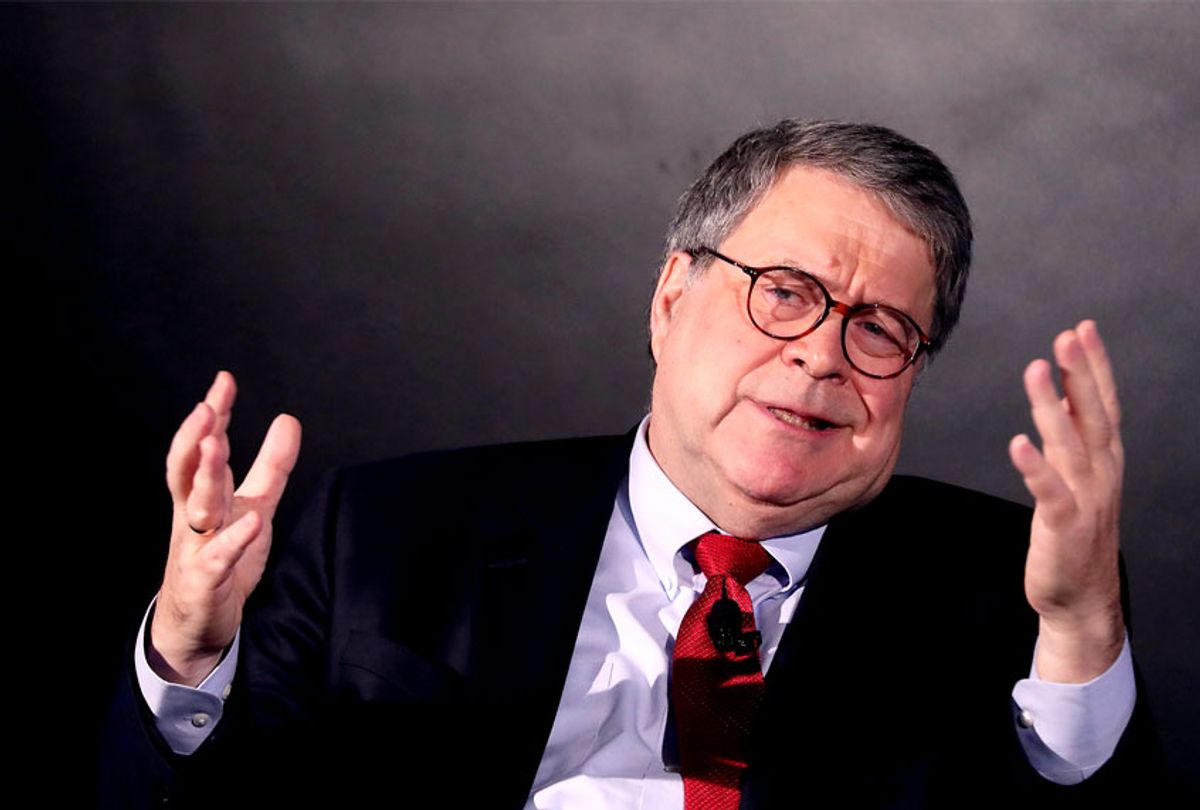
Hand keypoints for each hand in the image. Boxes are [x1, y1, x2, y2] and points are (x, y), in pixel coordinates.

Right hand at [148, 371, 300, 685]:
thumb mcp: (253, 505)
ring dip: (205, 477)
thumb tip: (288, 419)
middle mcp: (193, 516)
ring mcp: (195, 547)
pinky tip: (251, 523)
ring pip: (196, 508)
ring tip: (216, 445)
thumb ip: (270, 466)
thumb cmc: (222, 558)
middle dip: (195, 439)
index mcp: (201, 495)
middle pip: (187, 472)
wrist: (196, 624)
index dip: (213, 415)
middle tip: (207, 409)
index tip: (224, 381)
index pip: (202, 448)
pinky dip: (233, 541)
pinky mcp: (205, 581)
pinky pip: (217, 559)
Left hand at [1009, 320, 1124, 683]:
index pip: (1104, 404)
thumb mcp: (1079, 476)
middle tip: (1067, 338)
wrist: (1082, 595)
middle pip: (1094, 416)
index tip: (1083, 330)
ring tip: (1037, 371)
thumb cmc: (1076, 531)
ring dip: (1054, 407)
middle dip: (1081, 374)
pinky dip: (1035, 467)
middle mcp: (1101, 473)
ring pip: (1070, 445)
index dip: (1095, 366)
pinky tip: (1018, 442)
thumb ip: (1074, 436)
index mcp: (1105, 459)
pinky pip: (1049, 492)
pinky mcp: (1063, 525)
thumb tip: (1068, 393)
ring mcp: (1085, 499)